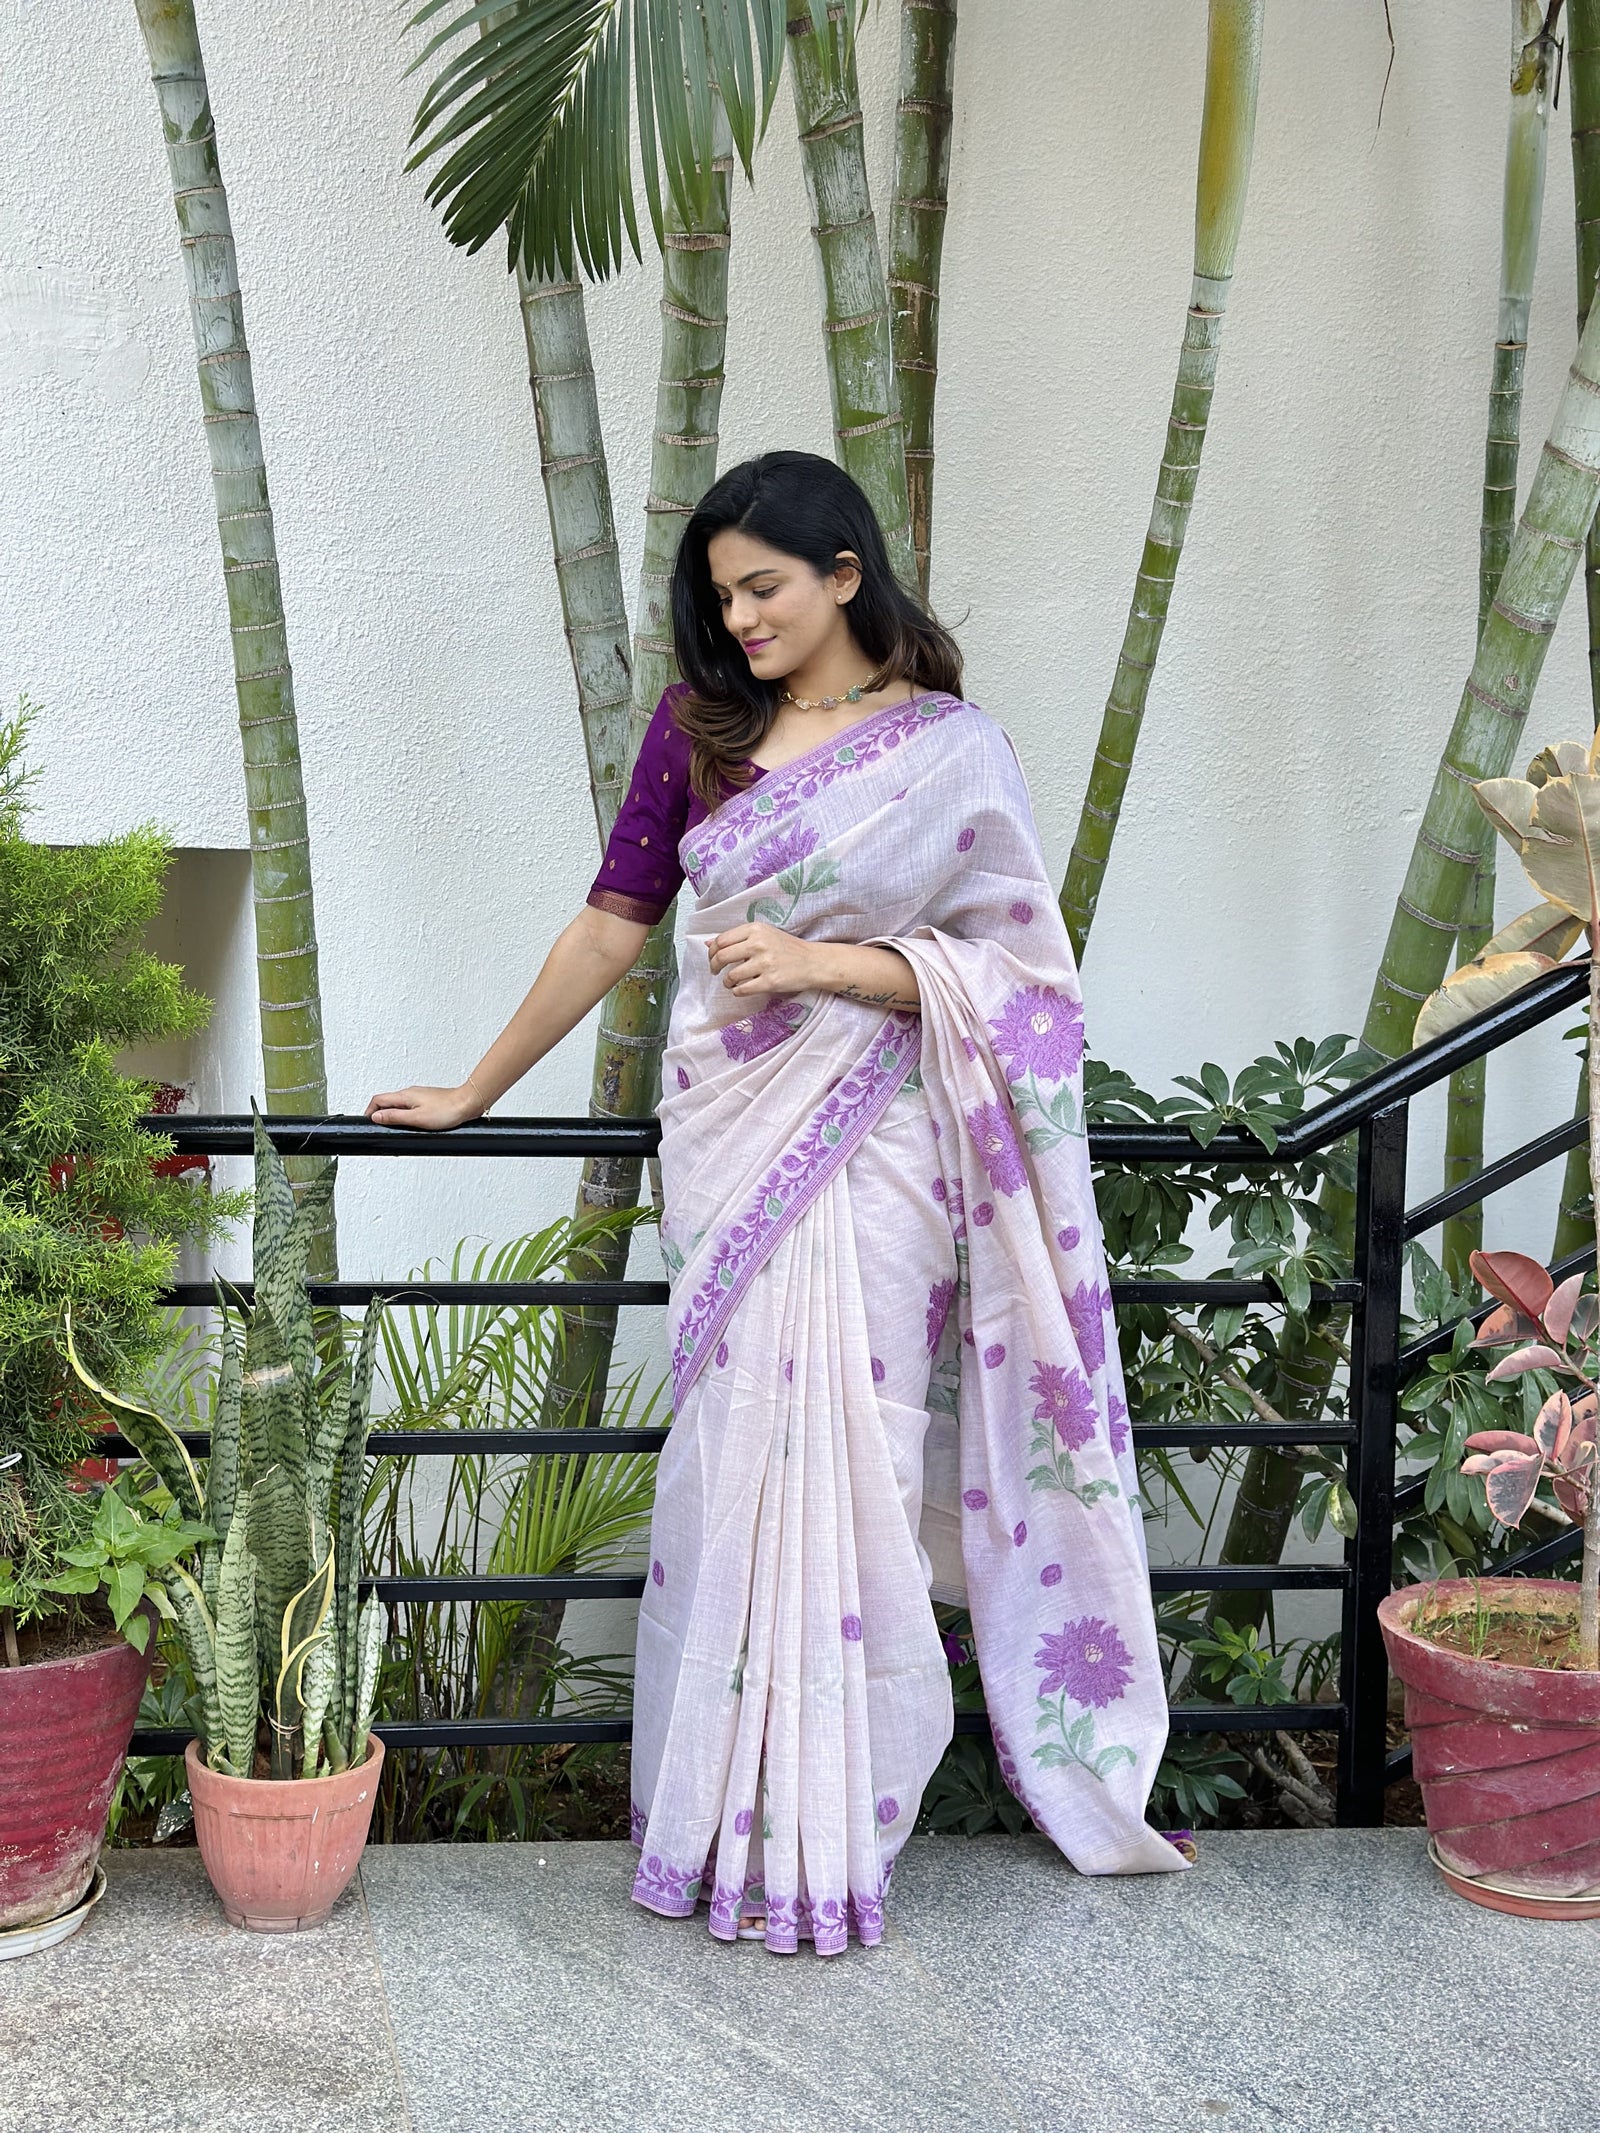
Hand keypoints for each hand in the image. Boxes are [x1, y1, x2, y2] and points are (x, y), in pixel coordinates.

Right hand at [364, 1083, 482, 1130]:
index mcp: (405, 1096)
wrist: (468, 1104)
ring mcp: (419, 1097)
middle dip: (380, 1115)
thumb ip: (395, 1117)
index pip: (378, 1099)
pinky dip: (405, 1116)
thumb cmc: (447, 1110)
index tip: (367, 1122)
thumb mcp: (417, 1118)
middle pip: (387, 1102)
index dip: (369, 1111)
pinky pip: (410, 1107)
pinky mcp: (428, 1101)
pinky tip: (411, 1125)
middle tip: (380, 1129)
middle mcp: (410, 1093)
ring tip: (394, 1129)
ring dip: (392, 1116)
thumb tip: (376, 1116)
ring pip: (399, 1105)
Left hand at [708, 921, 821, 998]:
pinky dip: (737, 991)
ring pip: (731, 976)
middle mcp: (758, 944)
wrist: (813, 962)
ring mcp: (764, 963)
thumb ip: (737, 938)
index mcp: (755, 929)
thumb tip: (708, 943)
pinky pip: (742, 990)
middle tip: (715, 971)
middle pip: (722, 957)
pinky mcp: (770, 981)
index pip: (721, 940)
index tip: (713, 958)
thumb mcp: (764, 934)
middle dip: (714, 967)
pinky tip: (741, 989)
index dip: (712, 952)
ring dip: (727, 982)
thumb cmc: (787, 948)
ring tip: (731, 982)